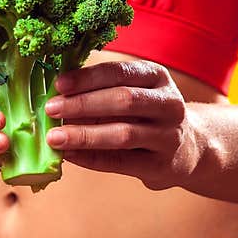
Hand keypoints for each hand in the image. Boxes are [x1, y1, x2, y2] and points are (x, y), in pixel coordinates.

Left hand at [44, 61, 201, 190]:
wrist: (187, 150)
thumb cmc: (146, 115)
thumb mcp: (135, 92)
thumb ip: (101, 89)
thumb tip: (54, 91)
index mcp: (157, 77)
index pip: (121, 72)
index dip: (88, 77)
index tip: (59, 84)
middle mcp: (169, 104)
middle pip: (124, 100)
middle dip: (83, 104)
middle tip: (51, 109)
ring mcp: (169, 136)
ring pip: (123, 133)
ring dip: (84, 134)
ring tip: (54, 137)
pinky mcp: (162, 165)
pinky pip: (121, 162)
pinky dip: (91, 158)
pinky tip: (69, 155)